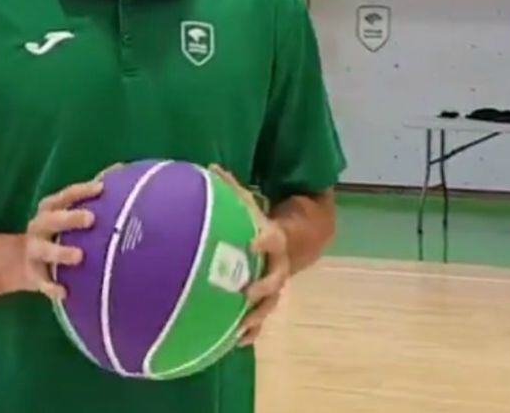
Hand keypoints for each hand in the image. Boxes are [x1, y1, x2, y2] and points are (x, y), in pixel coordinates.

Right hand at [18, 174, 104, 300]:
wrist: (23, 261)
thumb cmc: (59, 230)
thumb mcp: (67, 210)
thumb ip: (89, 196)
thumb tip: (120, 169)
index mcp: (50, 207)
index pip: (66, 195)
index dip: (82, 191)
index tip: (102, 188)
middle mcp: (40, 225)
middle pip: (53, 219)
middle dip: (70, 218)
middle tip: (91, 219)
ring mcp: (34, 251)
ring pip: (45, 250)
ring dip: (61, 252)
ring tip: (79, 256)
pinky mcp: (33, 275)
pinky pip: (42, 282)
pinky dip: (52, 286)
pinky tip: (65, 292)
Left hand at [209, 164, 290, 346]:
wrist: (298, 239)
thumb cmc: (262, 220)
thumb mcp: (250, 203)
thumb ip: (233, 188)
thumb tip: (211, 168)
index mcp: (275, 238)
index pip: (274, 239)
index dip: (265, 241)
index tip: (251, 243)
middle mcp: (278, 264)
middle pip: (276, 279)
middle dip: (263, 287)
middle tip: (245, 292)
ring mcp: (275, 285)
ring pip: (270, 304)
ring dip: (256, 317)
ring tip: (238, 329)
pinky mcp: (267, 300)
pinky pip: (260, 319)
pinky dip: (250, 331)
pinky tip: (234, 343)